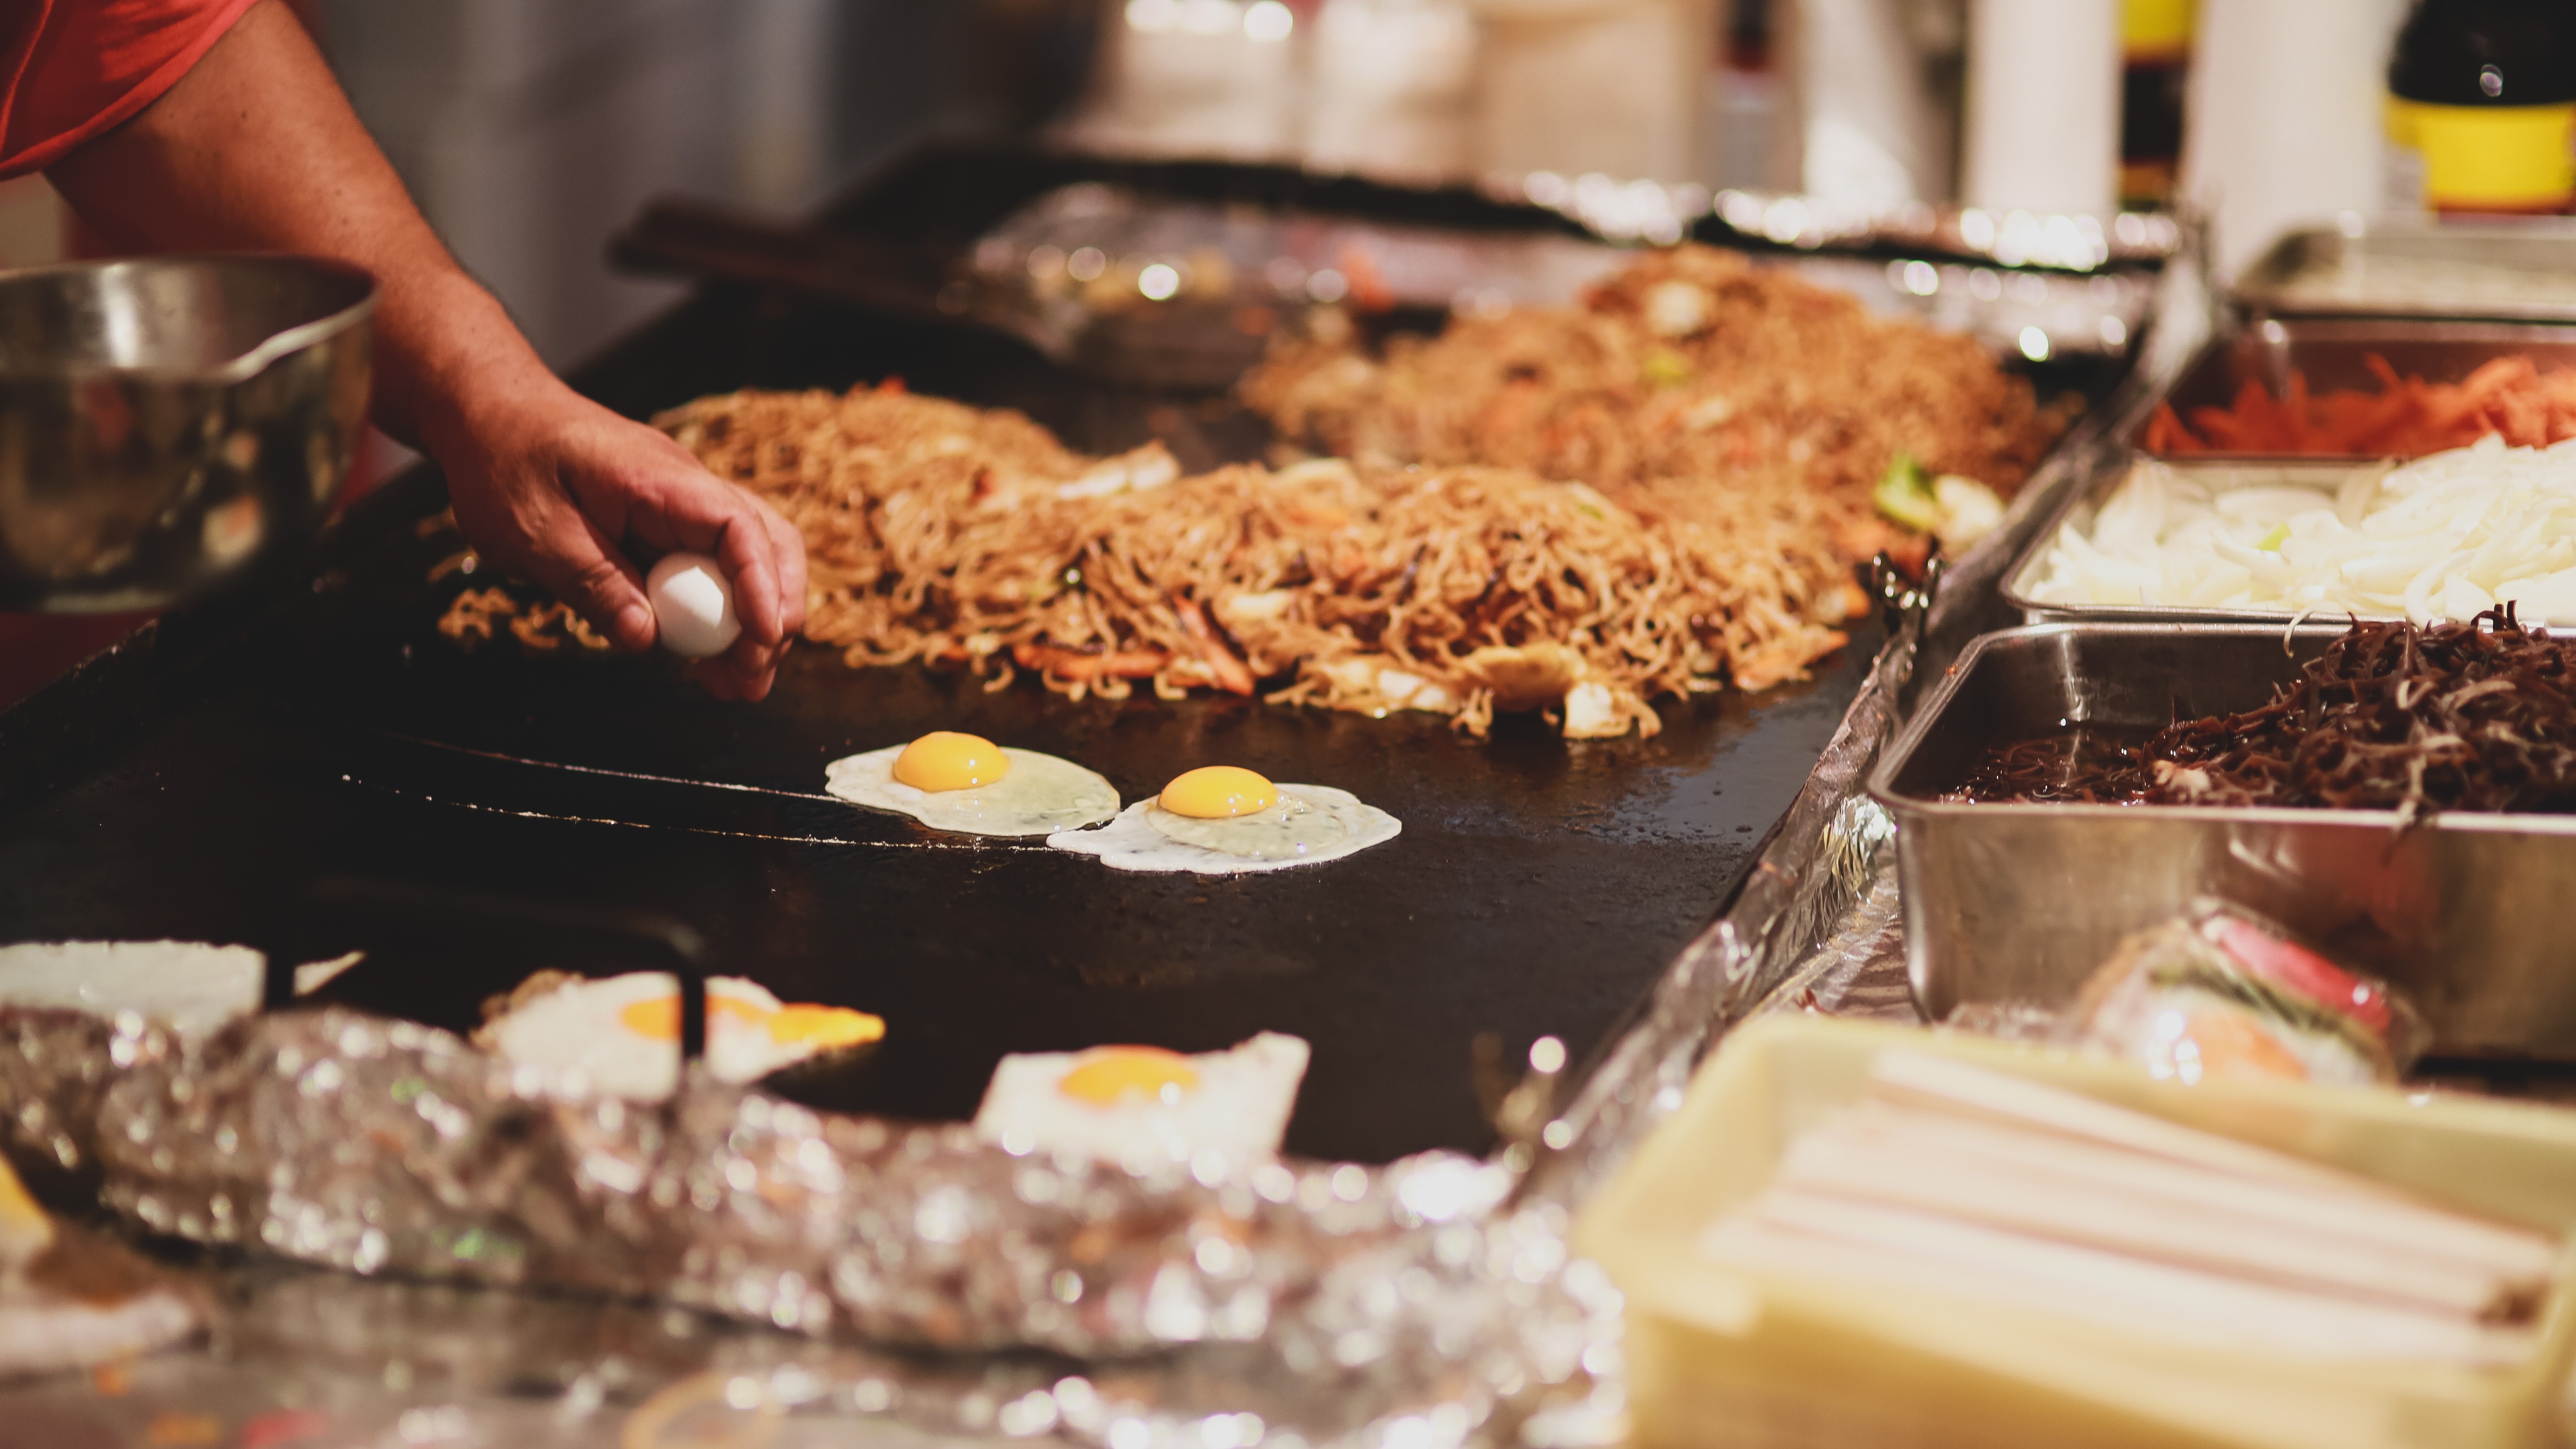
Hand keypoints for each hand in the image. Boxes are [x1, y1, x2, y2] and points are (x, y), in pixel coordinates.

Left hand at [432, 384, 808, 700]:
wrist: (487, 416)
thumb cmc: (505, 462)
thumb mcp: (535, 532)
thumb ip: (594, 584)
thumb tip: (647, 639)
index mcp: (658, 479)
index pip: (739, 525)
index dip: (760, 584)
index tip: (761, 639)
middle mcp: (686, 491)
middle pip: (767, 543)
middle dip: (773, 613)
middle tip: (753, 678)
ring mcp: (680, 510)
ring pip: (748, 562)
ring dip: (751, 624)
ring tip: (738, 685)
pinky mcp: (665, 532)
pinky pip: (708, 574)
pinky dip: (715, 618)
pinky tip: (706, 662)